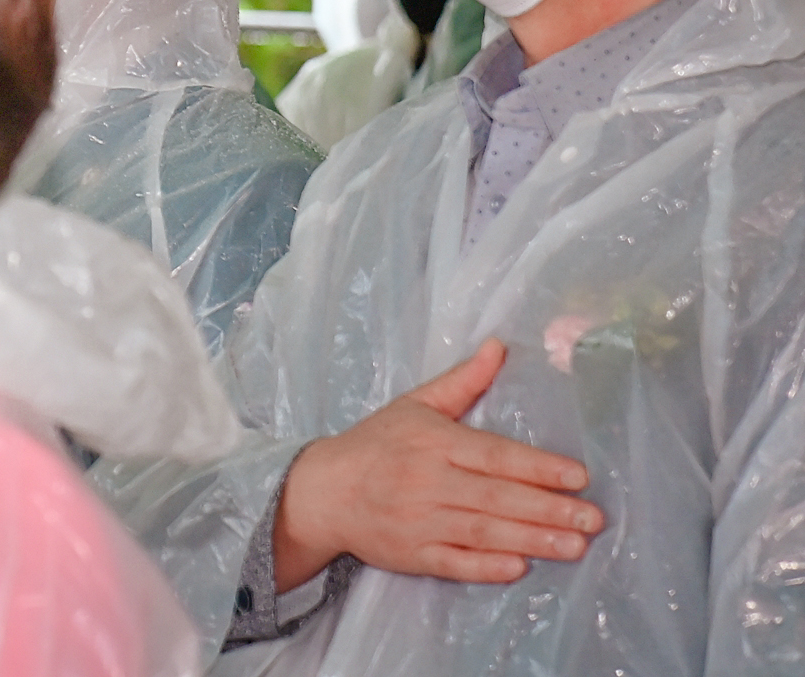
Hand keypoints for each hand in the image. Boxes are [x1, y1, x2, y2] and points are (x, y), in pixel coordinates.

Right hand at [274, 338, 604, 589]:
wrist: (322, 492)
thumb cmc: (375, 445)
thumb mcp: (415, 405)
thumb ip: (462, 381)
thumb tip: (499, 347)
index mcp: (433, 442)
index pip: (493, 455)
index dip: (536, 466)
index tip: (577, 476)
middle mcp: (428, 481)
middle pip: (495, 496)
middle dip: (548, 508)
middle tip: (592, 519)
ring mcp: (420, 521)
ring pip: (482, 532)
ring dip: (531, 539)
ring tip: (575, 546)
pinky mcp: (412, 555)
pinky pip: (454, 563)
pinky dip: (486, 567)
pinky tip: (518, 568)